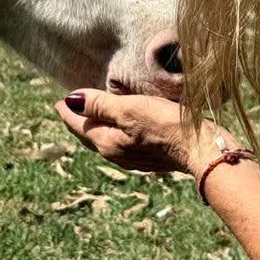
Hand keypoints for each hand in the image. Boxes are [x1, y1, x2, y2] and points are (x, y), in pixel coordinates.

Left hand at [55, 88, 227, 175]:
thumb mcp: (129, 109)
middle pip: (89, 136)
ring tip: (90, 116)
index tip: (58, 101)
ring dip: (95, 127)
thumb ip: (99, 105)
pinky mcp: (151, 156)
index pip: (79, 126)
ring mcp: (134, 158)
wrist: (202, 150)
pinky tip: (121, 128)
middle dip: (78, 122)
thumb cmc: (165, 126)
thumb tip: (70, 100)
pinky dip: (113, 132)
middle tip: (69, 108)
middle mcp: (117, 154)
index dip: (68, 112)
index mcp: (107, 143)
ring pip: (105, 141)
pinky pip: (122, 143)